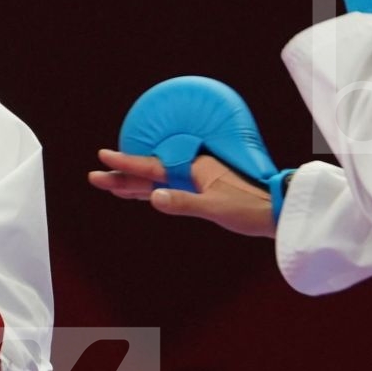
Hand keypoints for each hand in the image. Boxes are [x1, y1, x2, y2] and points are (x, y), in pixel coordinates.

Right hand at [88, 148, 276, 237]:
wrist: (276, 213)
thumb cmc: (251, 210)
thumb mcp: (216, 209)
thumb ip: (184, 203)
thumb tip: (154, 197)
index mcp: (194, 169)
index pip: (152, 167)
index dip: (126, 163)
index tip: (103, 156)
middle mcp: (193, 171)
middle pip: (150, 173)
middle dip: (122, 175)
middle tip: (95, 177)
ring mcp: (197, 182)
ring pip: (157, 181)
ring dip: (134, 184)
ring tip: (110, 184)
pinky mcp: (202, 192)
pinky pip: (169, 188)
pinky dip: (151, 190)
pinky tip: (143, 193)